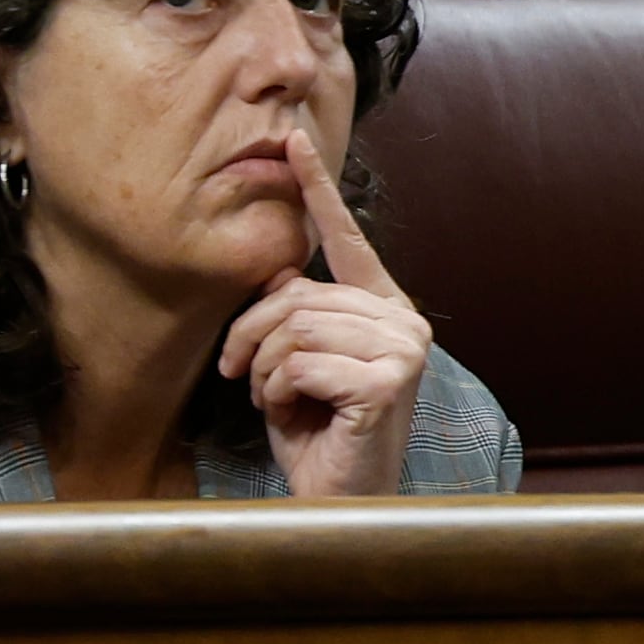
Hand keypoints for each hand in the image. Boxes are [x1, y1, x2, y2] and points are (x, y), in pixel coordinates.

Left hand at [217, 131, 430, 498]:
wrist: (338, 502)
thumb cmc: (315, 435)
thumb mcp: (292, 367)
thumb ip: (293, 316)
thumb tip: (278, 274)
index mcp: (381, 305)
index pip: (345, 237)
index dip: (317, 186)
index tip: (294, 140)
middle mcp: (401, 317)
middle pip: (295, 295)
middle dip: (251, 337)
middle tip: (241, 377)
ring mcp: (403, 346)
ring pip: (294, 327)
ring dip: (264, 372)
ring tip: (276, 401)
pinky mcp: (390, 379)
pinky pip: (301, 362)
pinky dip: (279, 392)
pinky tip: (295, 414)